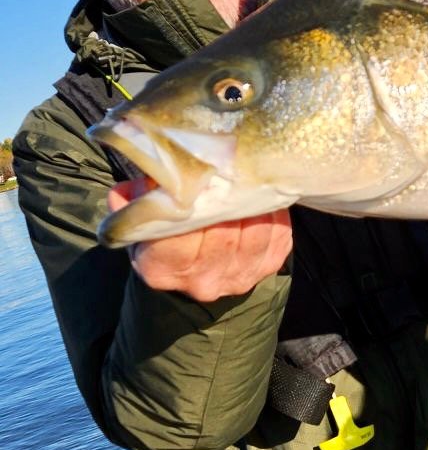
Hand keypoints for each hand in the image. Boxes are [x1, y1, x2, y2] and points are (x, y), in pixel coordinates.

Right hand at [110, 177, 292, 302]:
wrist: (197, 272)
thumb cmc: (166, 240)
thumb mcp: (142, 224)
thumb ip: (131, 204)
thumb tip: (128, 190)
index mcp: (162, 268)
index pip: (176, 234)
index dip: (188, 203)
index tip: (194, 177)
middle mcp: (202, 280)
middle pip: (222, 232)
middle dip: (227, 197)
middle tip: (228, 169)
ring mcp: (239, 276)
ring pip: (255, 229)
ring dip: (254, 201)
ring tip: (247, 179)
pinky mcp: (269, 265)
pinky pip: (277, 230)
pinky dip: (272, 209)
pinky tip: (263, 197)